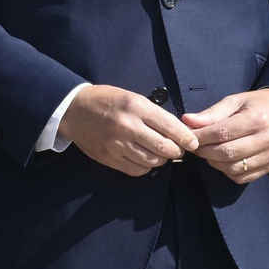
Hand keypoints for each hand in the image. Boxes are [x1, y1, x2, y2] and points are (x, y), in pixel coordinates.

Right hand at [59, 84, 199, 175]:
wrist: (75, 109)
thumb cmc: (107, 100)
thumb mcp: (132, 97)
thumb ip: (152, 114)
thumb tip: (176, 130)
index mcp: (137, 107)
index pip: (170, 126)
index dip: (186, 138)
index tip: (193, 143)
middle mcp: (128, 126)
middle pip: (164, 147)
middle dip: (176, 151)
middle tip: (178, 149)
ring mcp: (118, 144)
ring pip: (152, 161)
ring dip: (161, 159)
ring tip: (161, 153)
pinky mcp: (109, 158)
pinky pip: (136, 170)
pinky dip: (146, 168)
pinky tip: (145, 160)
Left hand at [182, 90, 268, 184]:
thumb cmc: (257, 104)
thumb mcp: (235, 101)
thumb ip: (212, 113)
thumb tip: (187, 121)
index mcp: (257, 119)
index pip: (222, 133)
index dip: (201, 136)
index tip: (188, 135)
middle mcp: (266, 139)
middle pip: (227, 153)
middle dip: (204, 151)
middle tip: (194, 145)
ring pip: (233, 168)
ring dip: (214, 163)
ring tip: (207, 152)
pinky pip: (242, 177)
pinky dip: (227, 172)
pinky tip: (222, 161)